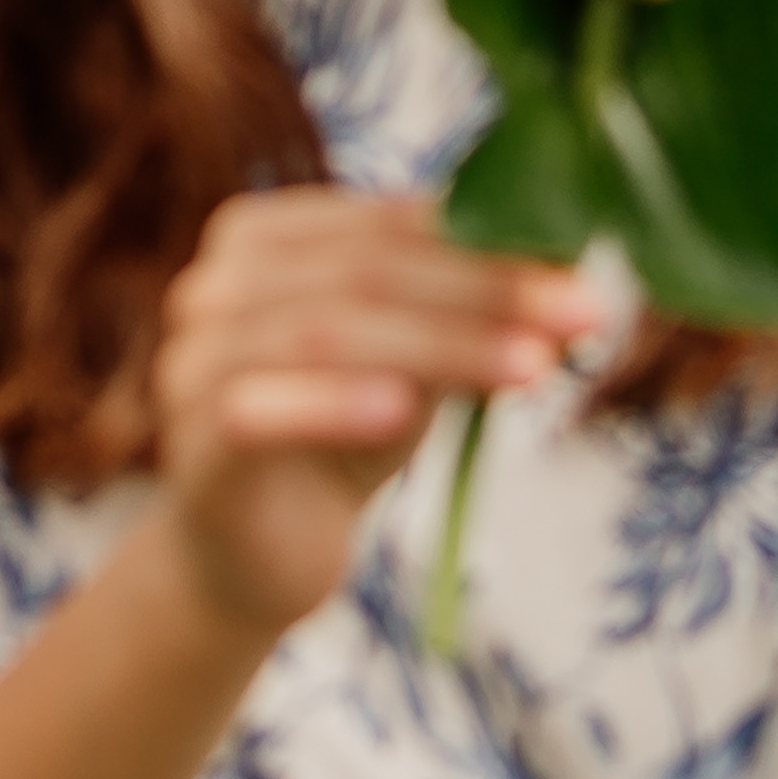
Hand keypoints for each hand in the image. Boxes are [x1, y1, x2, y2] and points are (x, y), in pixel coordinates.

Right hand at [154, 188, 603, 632]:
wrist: (260, 554)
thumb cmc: (344, 434)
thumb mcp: (415, 359)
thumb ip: (465, 307)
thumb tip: (572, 263)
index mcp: (265, 236)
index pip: (387, 223)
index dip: (489, 242)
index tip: (586, 272)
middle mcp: (215, 283)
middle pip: (363, 271)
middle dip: (484, 292)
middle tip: (583, 313)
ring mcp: (192, 360)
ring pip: (326, 331)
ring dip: (442, 346)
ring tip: (534, 366)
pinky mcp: (192, 441)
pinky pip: (260, 409)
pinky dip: (335, 403)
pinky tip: (403, 410)